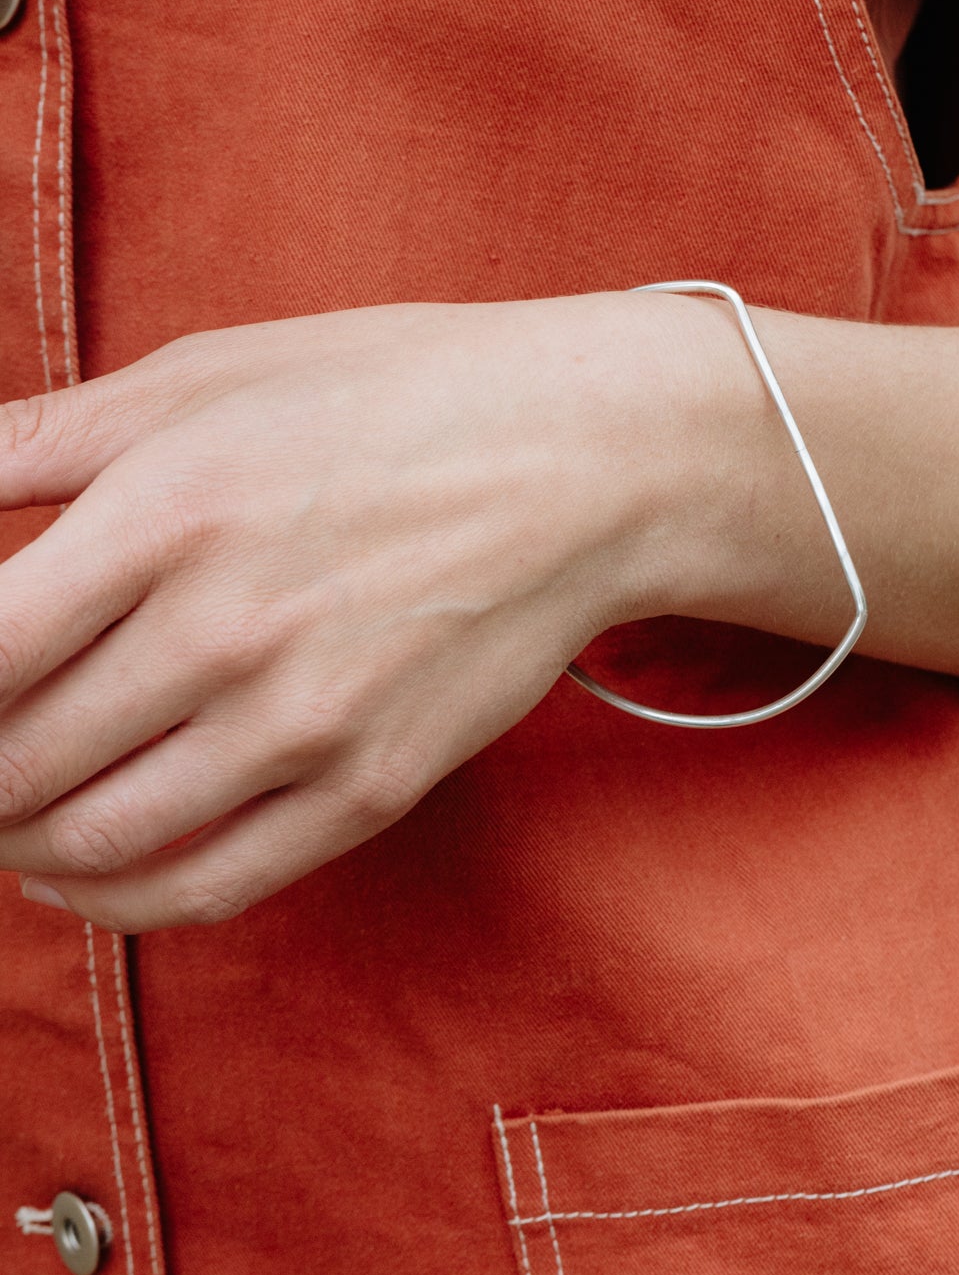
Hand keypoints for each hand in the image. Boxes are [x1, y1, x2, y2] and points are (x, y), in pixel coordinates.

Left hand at [0, 295, 715, 930]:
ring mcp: (305, 723)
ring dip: (17, 838)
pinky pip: (205, 887)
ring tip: (9, 806)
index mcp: (166, 510)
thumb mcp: (212, 373)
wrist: (584, 461)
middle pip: (15, 758)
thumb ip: (45, 438)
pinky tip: (80, 872)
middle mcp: (226, 630)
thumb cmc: (393, 395)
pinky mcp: (370, 787)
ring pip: (92, 840)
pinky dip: (114, 901)